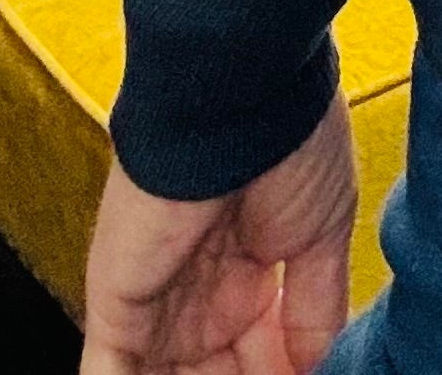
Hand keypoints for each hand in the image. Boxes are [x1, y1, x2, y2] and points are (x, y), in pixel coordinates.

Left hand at [81, 88, 356, 374]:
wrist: (243, 95)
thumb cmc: (290, 138)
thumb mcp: (324, 233)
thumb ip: (318, 309)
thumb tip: (322, 366)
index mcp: (246, 271)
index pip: (258, 355)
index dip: (280, 374)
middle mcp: (199, 291)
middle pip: (212, 374)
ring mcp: (156, 304)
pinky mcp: (117, 308)